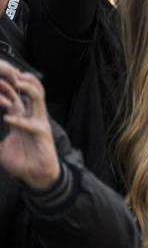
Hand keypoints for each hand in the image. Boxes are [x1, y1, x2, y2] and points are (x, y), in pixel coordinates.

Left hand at [0, 61, 59, 190]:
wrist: (35, 175)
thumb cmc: (21, 161)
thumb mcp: (0, 148)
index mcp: (21, 117)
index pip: (15, 96)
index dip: (7, 86)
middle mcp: (31, 117)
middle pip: (31, 91)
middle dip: (22, 80)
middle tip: (11, 72)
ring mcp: (39, 123)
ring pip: (38, 99)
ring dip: (29, 90)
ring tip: (18, 83)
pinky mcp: (43, 133)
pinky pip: (32, 123)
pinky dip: (20, 121)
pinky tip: (9, 119)